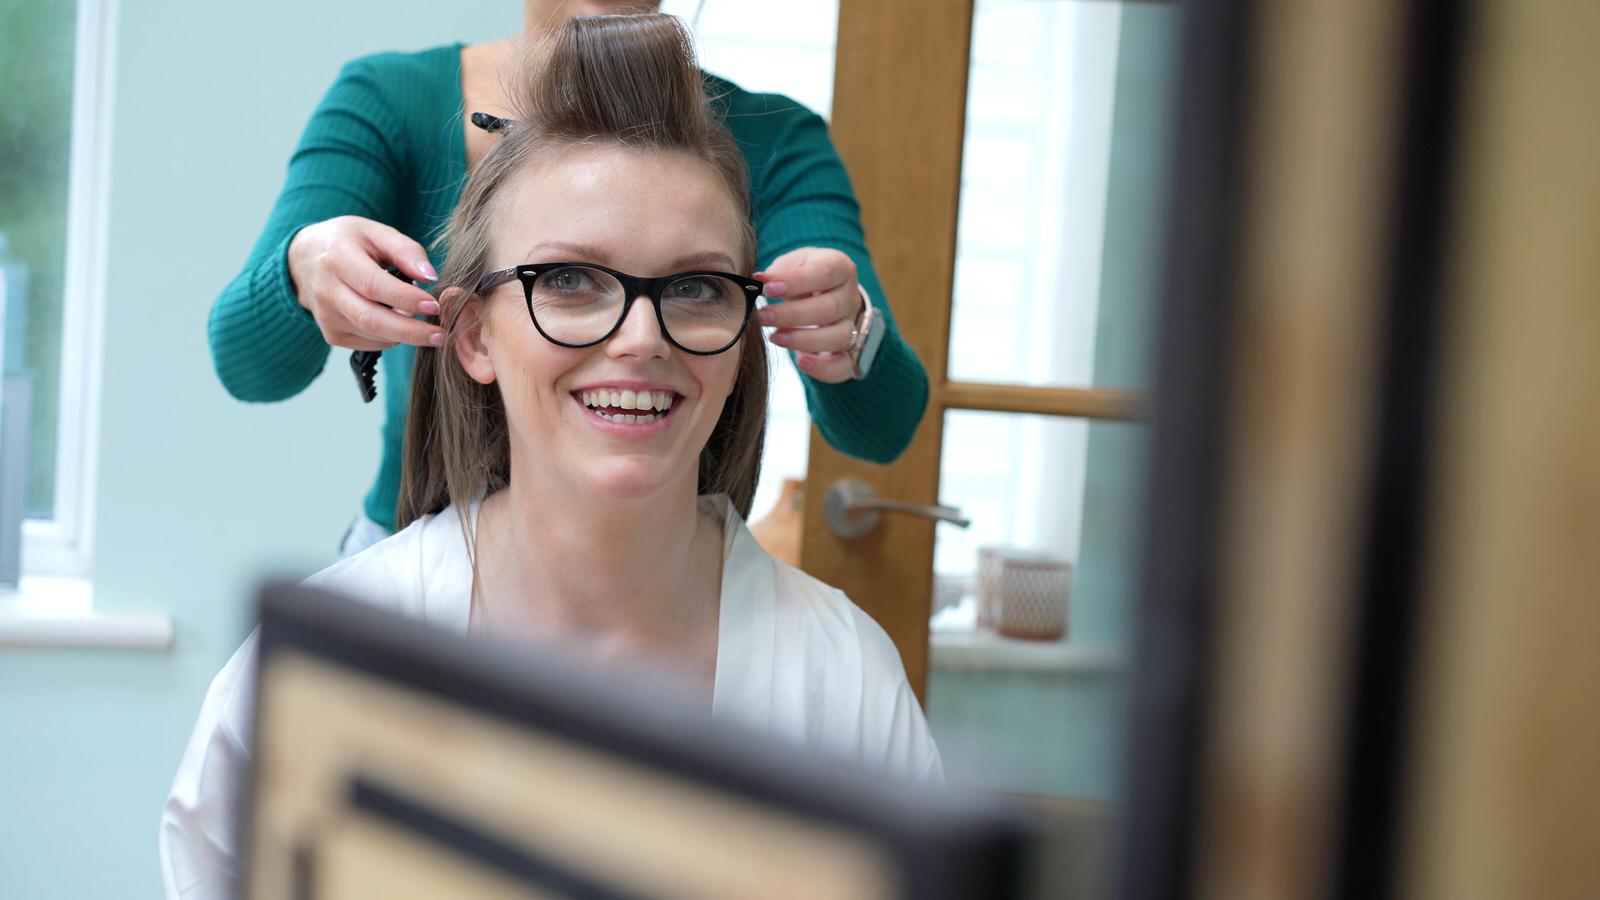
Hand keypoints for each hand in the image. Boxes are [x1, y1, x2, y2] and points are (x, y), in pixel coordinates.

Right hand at [287, 215, 443, 349]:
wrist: (304, 259)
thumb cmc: (347, 242)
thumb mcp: (375, 232)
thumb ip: (405, 250)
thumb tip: (431, 276)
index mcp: (338, 259)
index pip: (373, 285)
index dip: (406, 298)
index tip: (434, 305)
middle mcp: (327, 291)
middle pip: (371, 319)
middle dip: (411, 331)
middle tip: (441, 334)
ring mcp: (327, 317)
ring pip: (373, 335)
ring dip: (405, 333)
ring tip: (426, 324)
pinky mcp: (332, 335)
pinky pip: (370, 342)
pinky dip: (392, 337)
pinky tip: (401, 322)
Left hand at [755, 247, 864, 383]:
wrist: (824, 296)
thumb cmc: (804, 277)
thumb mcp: (793, 264)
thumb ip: (778, 272)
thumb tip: (758, 282)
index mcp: (840, 268)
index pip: (825, 273)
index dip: (796, 281)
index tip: (766, 288)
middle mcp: (850, 298)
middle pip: (830, 308)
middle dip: (792, 315)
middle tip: (762, 316)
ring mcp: (852, 327)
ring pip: (839, 337)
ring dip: (804, 340)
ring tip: (775, 337)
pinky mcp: (848, 353)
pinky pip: (843, 365)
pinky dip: (823, 367)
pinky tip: (800, 362)